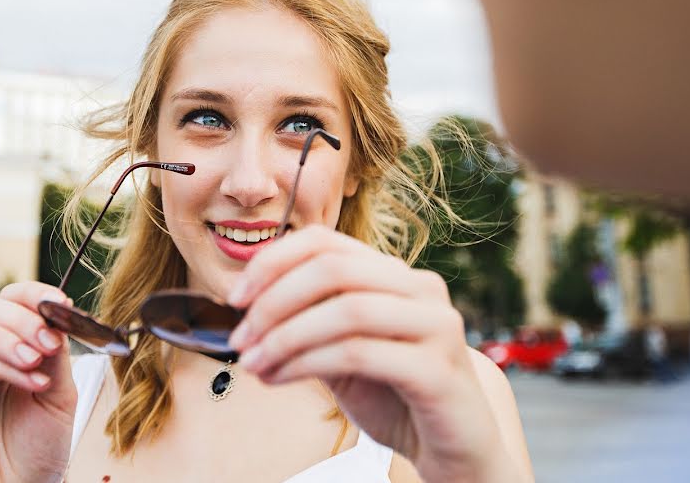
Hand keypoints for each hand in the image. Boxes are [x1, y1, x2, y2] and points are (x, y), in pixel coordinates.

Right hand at [0, 282, 77, 482]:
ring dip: (6, 338)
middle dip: (22, 317)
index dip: (33, 294)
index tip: (62, 303)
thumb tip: (56, 314)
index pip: (11, 301)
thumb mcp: (59, 391)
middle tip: (49, 339)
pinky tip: (33, 381)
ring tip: (36, 359)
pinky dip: (2, 367)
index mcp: (8, 345)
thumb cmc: (39, 443)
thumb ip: (56, 353)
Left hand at [228, 225, 516, 482]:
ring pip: (345, 310)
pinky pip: (359, 353)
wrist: (454, 449)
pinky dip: (307, 363)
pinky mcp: (438, 369)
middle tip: (239, 338)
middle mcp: (421, 288)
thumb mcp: (342, 352)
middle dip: (274, 301)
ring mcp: (436, 325)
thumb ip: (309, 325)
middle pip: (333, 268)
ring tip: (253, 364)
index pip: (326, 241)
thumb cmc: (394, 395)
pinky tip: (279, 379)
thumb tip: (247, 312)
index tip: (235, 297)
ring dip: (285, 337)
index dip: (272, 261)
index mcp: (395, 275)